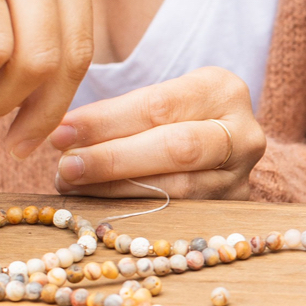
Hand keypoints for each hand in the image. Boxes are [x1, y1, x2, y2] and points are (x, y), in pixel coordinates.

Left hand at [49, 67, 265, 198]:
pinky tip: (100, 205)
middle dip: (113, 159)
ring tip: (74, 186)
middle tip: (66, 166)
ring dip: (117, 190)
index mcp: (223, 90)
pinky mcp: (233, 210)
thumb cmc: (175, 116)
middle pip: (177, 148)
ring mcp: (241, 177)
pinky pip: (180, 215)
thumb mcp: (159, 99)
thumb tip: (64, 136)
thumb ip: (120, 113)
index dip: (107, 121)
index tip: (62, 132)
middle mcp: (243, 133)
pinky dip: (135, 211)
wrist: (217, 142)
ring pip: (178, 189)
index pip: (159, 106)